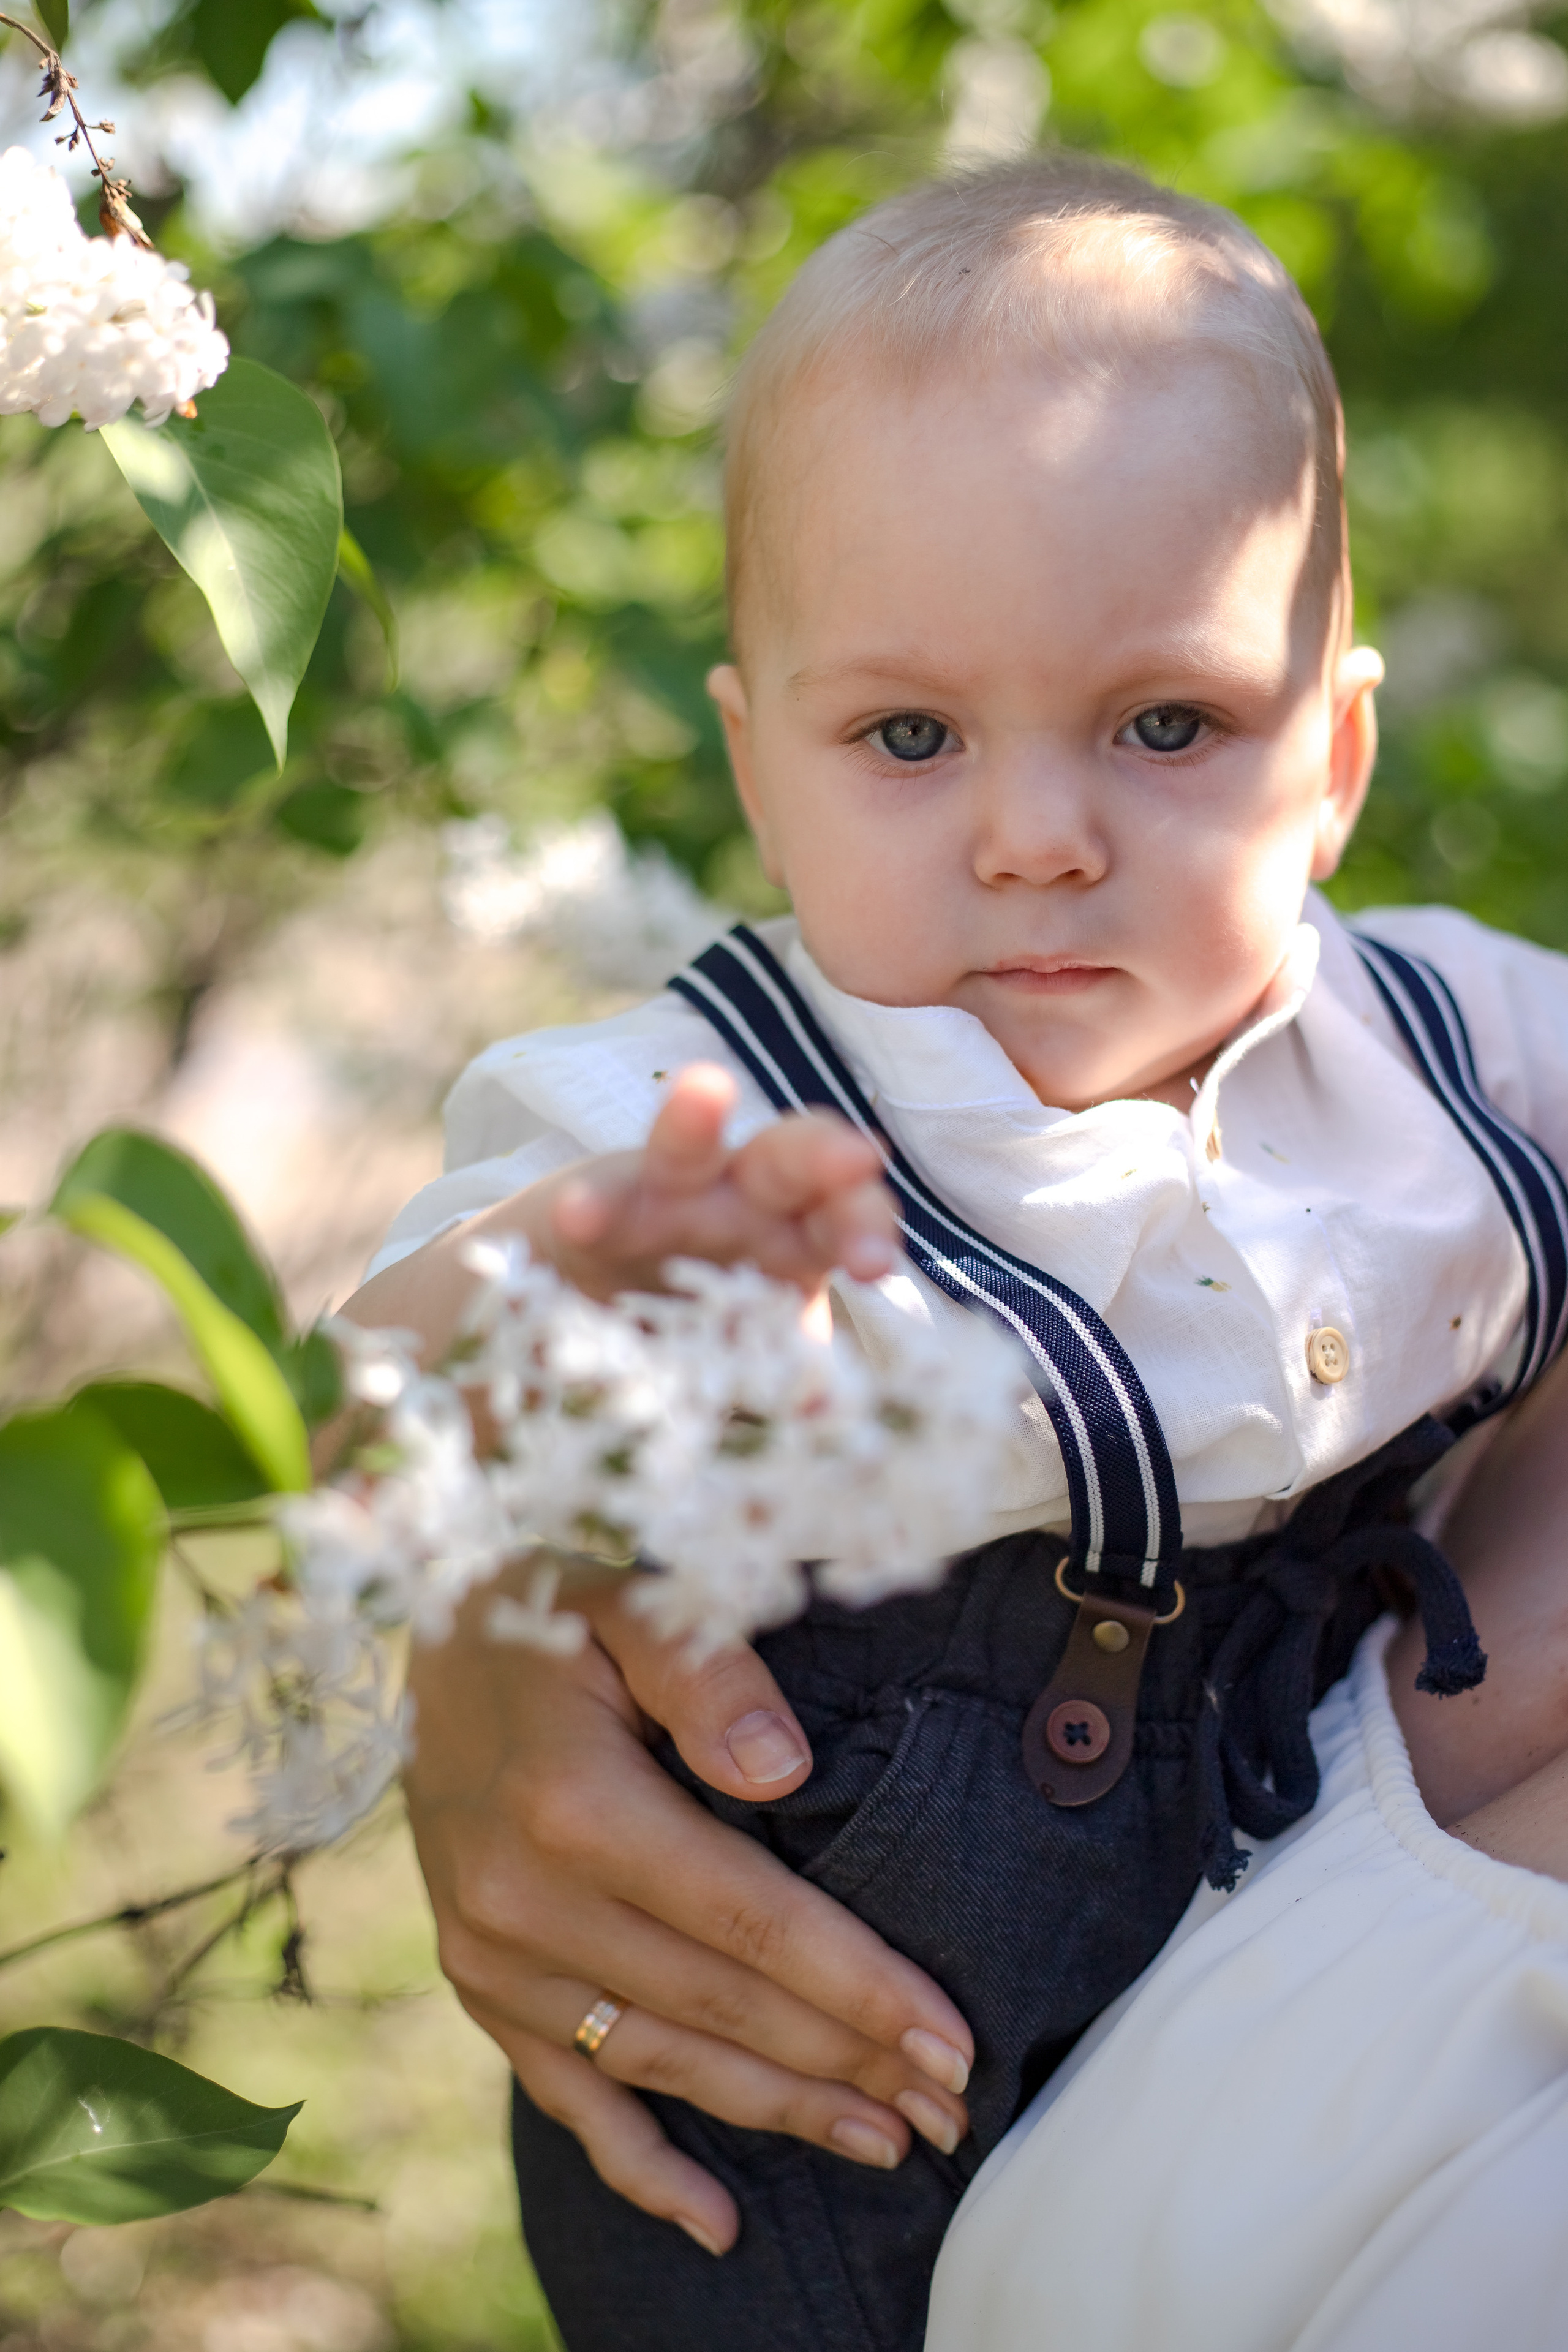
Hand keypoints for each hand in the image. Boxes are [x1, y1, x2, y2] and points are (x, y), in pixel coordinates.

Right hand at [341, 1062, 898, 1369]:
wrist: (592, 1311)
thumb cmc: (701, 1321)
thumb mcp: (751, 1351)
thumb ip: (789, 1374)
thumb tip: (827, 1413)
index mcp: (798, 1238)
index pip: (845, 1217)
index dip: (865, 1230)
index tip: (874, 1266)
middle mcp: (742, 1202)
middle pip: (791, 1161)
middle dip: (822, 1157)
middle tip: (853, 1159)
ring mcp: (667, 1196)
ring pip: (687, 1150)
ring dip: (696, 1120)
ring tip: (707, 1089)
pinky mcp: (600, 1208)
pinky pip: (598, 1206)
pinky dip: (592, 1209)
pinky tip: (577, 1216)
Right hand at [404, 1567, 974, 2258]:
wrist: (422, 1631)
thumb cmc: (549, 1610)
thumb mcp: (627, 1599)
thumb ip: (706, 1668)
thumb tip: (783, 1766)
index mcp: (575, 1805)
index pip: (751, 1921)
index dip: (858, 1987)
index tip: (952, 2039)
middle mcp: (525, 1900)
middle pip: (721, 2005)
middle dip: (848, 2063)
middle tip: (954, 2107)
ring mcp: (493, 1957)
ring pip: (664, 2061)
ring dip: (780, 2111)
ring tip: (887, 2142)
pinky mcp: (480, 1985)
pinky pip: (567, 2096)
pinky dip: (642, 2167)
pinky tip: (719, 2224)